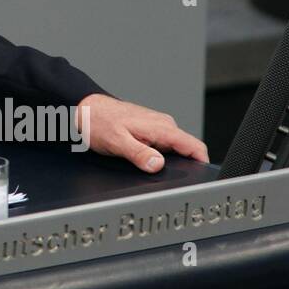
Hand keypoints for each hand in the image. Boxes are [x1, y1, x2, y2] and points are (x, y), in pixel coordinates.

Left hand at [75, 93, 209, 172]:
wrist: (86, 107)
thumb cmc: (98, 121)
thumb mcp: (117, 141)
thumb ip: (139, 154)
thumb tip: (158, 165)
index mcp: (161, 127)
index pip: (195, 146)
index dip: (202, 164)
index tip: (200, 179)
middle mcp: (163, 125)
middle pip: (186, 150)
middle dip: (183, 167)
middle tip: (167, 181)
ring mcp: (157, 127)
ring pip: (173, 149)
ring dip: (168, 161)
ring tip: (149, 168)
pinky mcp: (149, 130)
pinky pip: (162, 145)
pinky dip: (157, 155)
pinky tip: (143, 160)